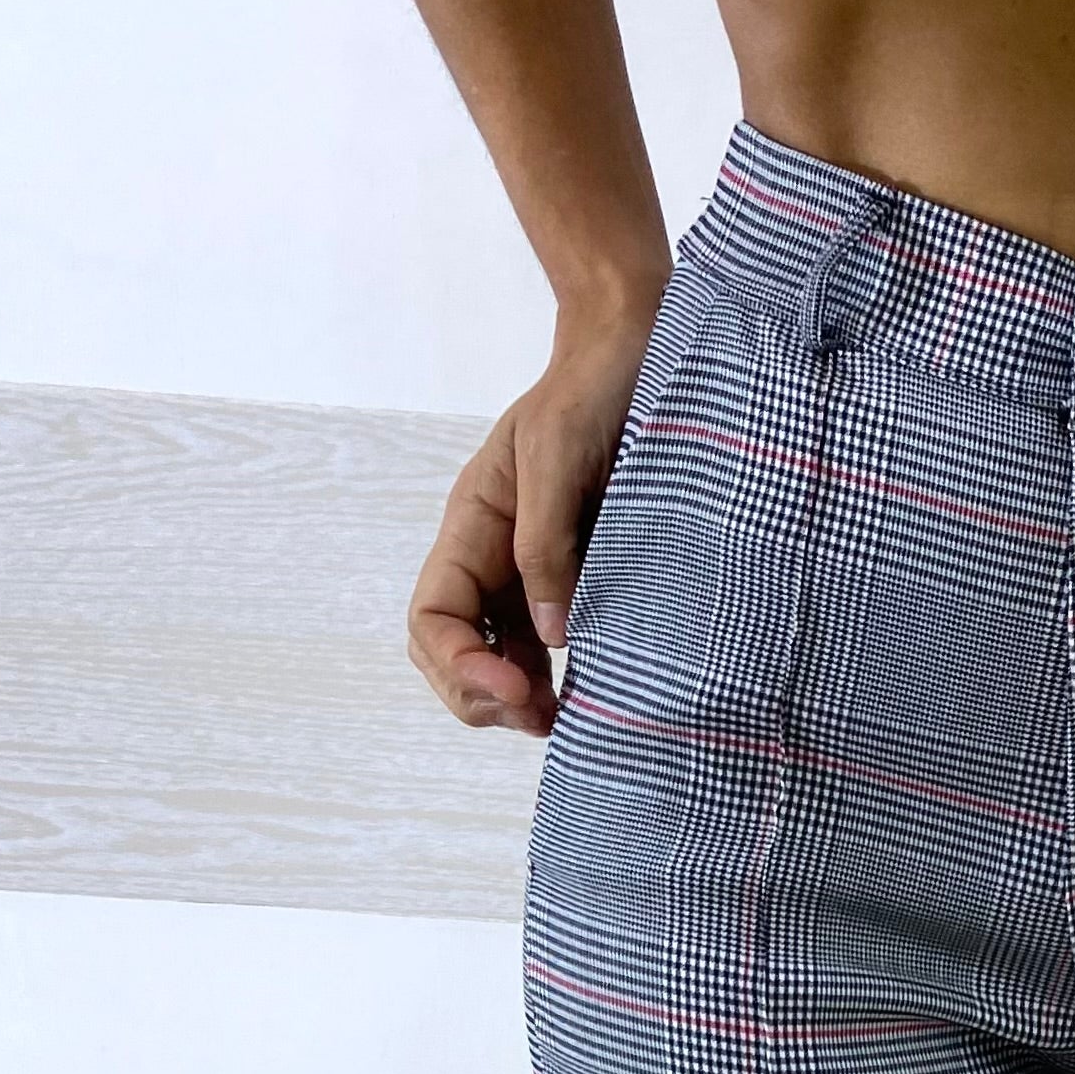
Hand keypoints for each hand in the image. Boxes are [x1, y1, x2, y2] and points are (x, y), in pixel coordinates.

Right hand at [406, 295, 660, 735]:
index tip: (518, 688)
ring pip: (499, 661)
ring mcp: (532, 577)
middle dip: (483, 694)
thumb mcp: (557, 455)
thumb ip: (545, 544)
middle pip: (453, 651)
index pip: (433, 617)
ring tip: (562, 719)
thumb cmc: (592, 391)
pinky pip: (549, 648)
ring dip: (519, 701)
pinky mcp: (577, 583)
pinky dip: (558, 680)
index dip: (461, 664)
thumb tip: (551, 637)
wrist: (641, 354)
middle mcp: (493, 560)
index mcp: (472, 527)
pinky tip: (586, 694)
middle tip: (541, 717)